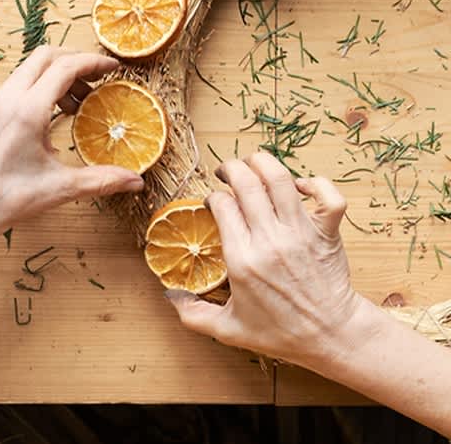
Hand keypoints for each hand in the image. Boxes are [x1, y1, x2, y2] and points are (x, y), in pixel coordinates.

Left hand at [0, 46, 144, 257]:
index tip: (111, 67)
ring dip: (57, 75)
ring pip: (29, 68)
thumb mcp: (60, 187)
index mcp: (26, 110)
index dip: (93, 62)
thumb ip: (101, 180)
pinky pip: (17, 84)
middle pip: (45, 56)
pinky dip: (40, 87)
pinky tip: (52, 114)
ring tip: (77, 102)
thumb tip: (134, 181)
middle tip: (96, 78)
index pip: (65, 66)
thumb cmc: (6, 198)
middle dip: (75, 61)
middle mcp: (7, 98)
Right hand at [166, 152, 364, 366]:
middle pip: (248, 183)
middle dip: (232, 168)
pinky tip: (301, 186)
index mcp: (242, 259)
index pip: (223, 205)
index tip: (214, 203)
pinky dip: (315, 183)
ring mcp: (301, 233)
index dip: (214, 197)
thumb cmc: (281, 333)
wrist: (331, 336)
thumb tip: (169, 296)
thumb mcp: (228, 329)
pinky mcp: (327, 232)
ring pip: (282, 180)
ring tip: (254, 163)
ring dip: (264, 163)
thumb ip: (193, 314)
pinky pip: (328, 195)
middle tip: (226, 172)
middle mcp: (270, 240)